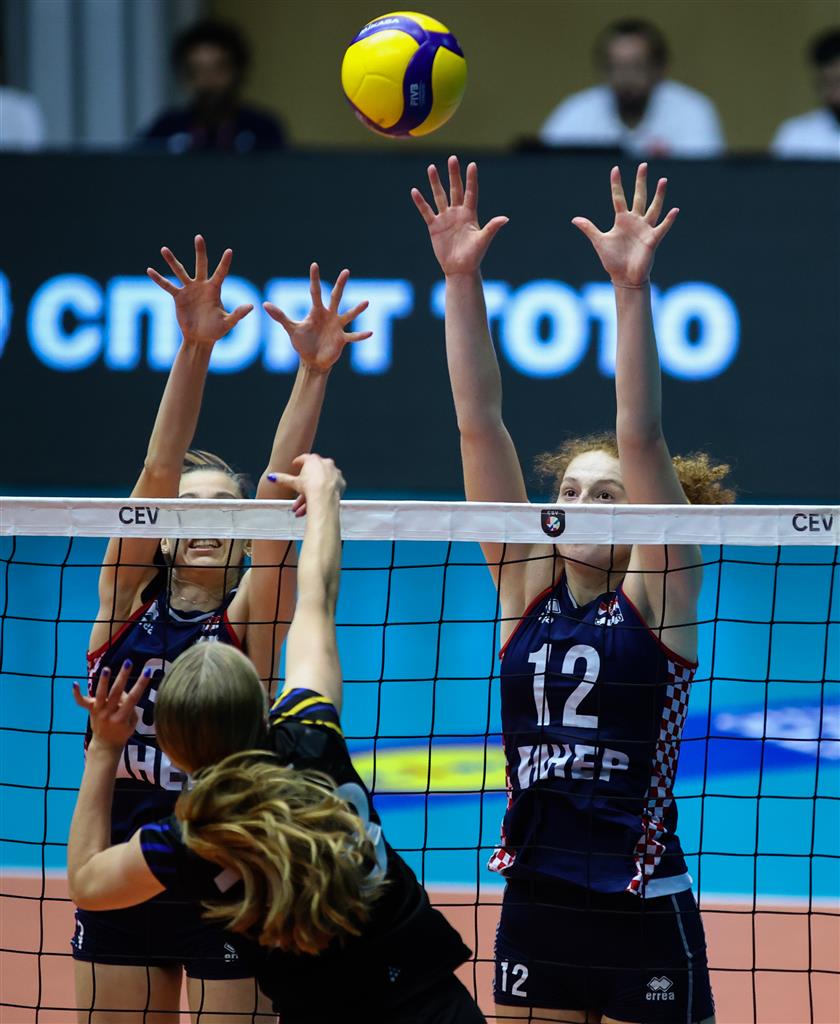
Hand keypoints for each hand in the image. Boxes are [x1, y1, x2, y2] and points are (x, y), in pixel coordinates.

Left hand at [73, 662, 150, 751]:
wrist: (105, 745)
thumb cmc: (122, 732)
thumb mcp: (132, 724)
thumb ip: (131, 709)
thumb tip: (124, 693)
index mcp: (122, 718)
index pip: (133, 698)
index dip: (141, 684)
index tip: (147, 672)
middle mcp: (109, 713)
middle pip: (117, 692)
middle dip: (123, 676)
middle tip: (128, 663)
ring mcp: (99, 712)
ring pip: (101, 694)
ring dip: (104, 681)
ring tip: (106, 669)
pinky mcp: (90, 711)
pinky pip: (81, 702)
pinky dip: (77, 694)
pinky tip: (74, 683)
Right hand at [147, 235, 252, 346]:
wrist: (200, 338)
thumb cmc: (216, 331)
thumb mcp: (228, 323)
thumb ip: (238, 314)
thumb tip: (251, 306)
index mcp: (215, 290)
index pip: (221, 273)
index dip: (225, 263)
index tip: (229, 250)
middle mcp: (202, 286)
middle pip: (201, 265)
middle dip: (200, 252)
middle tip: (199, 237)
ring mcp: (189, 290)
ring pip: (180, 272)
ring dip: (172, 261)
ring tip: (164, 249)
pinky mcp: (178, 297)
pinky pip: (167, 286)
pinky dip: (159, 279)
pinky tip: (150, 270)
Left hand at [263, 264, 370, 373]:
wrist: (312, 360)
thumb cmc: (302, 343)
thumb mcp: (291, 329)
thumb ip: (280, 316)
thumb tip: (264, 304)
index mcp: (316, 311)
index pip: (315, 291)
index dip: (314, 278)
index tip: (314, 264)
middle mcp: (329, 315)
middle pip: (335, 297)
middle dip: (340, 284)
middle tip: (346, 271)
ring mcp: (337, 327)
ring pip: (348, 315)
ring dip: (357, 309)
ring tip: (366, 302)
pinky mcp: (342, 339)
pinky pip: (353, 336)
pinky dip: (361, 335)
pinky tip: (370, 332)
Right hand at [267, 453, 345, 516]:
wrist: (325, 497)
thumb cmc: (310, 487)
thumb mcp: (293, 483)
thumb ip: (282, 479)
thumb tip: (271, 477)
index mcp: (313, 460)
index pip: (304, 459)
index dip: (298, 462)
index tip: (295, 465)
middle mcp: (326, 463)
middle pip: (313, 474)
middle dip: (304, 486)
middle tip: (298, 495)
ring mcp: (335, 472)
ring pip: (321, 483)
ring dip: (312, 495)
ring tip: (302, 509)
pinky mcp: (341, 483)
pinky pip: (330, 488)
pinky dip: (324, 494)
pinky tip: (316, 503)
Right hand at [411, 156, 507, 275]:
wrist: (460, 269)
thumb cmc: (474, 256)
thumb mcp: (483, 240)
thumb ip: (492, 228)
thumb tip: (505, 218)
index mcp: (470, 214)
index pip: (470, 192)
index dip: (471, 179)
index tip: (472, 165)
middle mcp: (457, 213)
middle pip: (455, 189)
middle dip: (453, 174)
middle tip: (452, 159)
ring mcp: (445, 218)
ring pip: (439, 196)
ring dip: (435, 183)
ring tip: (431, 168)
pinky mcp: (434, 226)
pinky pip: (426, 211)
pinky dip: (420, 202)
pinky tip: (415, 191)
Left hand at [572, 164, 677, 287]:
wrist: (624, 277)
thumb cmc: (613, 260)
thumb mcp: (599, 242)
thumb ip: (589, 228)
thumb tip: (574, 219)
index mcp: (622, 220)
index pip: (618, 198)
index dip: (616, 184)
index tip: (615, 169)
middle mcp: (635, 221)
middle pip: (639, 197)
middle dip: (640, 182)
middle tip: (643, 165)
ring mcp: (645, 229)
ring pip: (654, 208)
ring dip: (658, 195)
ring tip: (662, 180)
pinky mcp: (652, 240)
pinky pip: (662, 227)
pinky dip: (668, 220)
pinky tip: (674, 210)